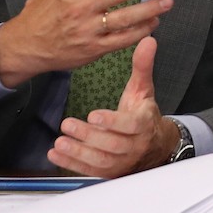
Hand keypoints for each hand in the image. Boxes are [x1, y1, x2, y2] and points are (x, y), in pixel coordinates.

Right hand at [0, 0, 174, 86]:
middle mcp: (82, 7)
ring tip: (168, 0)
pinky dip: (139, 32)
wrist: (25, 45)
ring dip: (149, 10)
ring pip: (124, 19)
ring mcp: (89, 29)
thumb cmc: (39, 8)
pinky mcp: (93, 49)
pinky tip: (153, 23)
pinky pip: (121, 40)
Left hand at [49, 37, 178, 176]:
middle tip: (67, 124)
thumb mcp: (144, 90)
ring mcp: (123, 162)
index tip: (93, 115)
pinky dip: (72, 164)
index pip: (130, 126)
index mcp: (144, 124)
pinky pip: (91, 171)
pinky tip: (56, 154)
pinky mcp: (110, 172)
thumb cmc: (144, 114)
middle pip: (112, 145)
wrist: (155, 145)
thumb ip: (143, 66)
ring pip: (100, 161)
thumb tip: (148, 40)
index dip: (112, 122)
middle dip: (88, 136)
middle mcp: (135, 146)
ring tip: (59, 142)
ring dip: (78, 153)